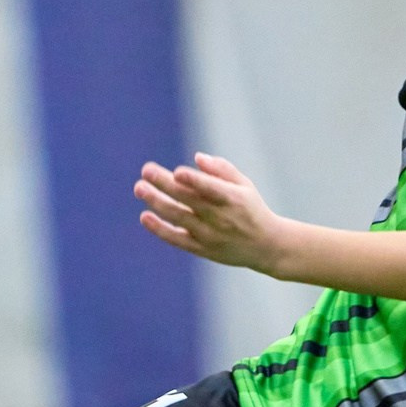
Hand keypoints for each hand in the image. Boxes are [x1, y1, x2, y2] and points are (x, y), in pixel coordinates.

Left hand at [136, 153, 285, 271]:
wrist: (266, 246)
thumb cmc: (252, 209)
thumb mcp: (245, 185)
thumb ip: (222, 170)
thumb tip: (197, 157)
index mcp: (233, 199)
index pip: (212, 189)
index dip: (195, 181)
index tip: (177, 171)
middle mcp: (220, 217)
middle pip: (188, 199)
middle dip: (165, 184)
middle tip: (146, 170)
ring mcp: (209, 234)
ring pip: (178, 217)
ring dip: (157, 202)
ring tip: (139, 188)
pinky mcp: (201, 249)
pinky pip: (176, 238)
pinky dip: (160, 229)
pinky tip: (145, 216)